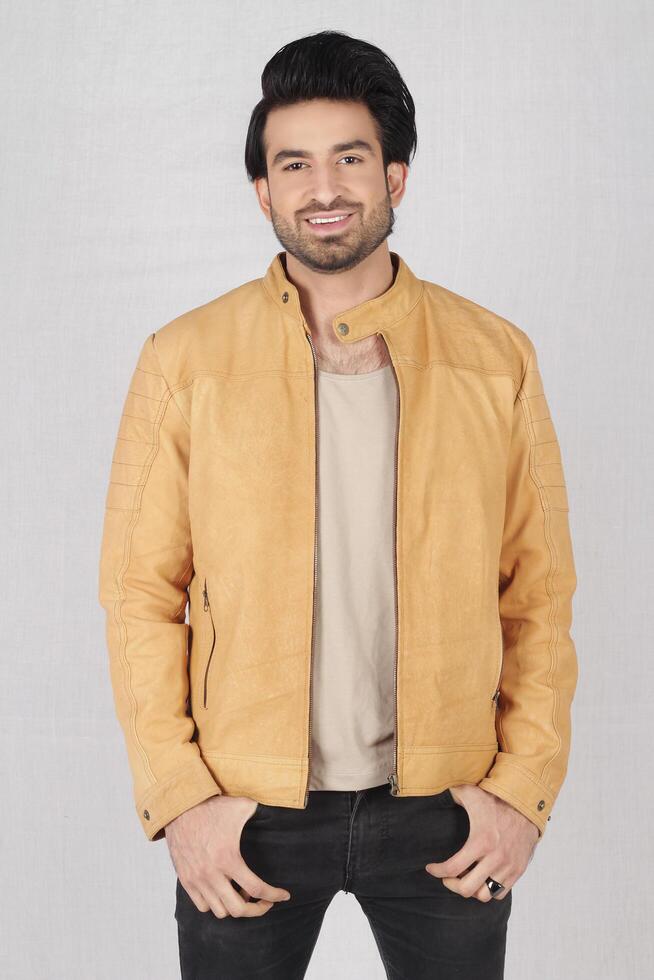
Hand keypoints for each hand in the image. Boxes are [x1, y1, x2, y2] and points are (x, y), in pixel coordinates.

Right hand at [165, 794, 290, 917]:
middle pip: (238, 909)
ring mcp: (196, 879)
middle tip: (265, 901)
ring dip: (236, 906)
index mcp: (228, 858)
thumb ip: (263, 810)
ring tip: (244, 894)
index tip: (284, 895)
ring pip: (220, 911)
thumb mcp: (242, 806)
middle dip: (257, 910)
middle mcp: (211, 873)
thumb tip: (284, 803)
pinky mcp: (186, 880)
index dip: (274, 895)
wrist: (180, 807)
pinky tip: (225, 891)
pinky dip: (216, 904)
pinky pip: (202, 906)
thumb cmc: (212, 806)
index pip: (256, 889)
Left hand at [425, 784, 539, 901]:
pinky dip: (488, 890)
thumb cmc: (496, 799)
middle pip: (467, 888)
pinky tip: (480, 878)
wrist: (526, 804)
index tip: (431, 868)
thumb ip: (450, 793)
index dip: (437, 871)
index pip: (453, 868)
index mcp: (481, 841)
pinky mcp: (518, 870)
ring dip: (471, 890)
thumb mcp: (470, 793)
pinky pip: (500, 893)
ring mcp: (508, 866)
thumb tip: (433, 790)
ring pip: (484, 895)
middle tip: (446, 876)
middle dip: (451, 885)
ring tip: (464, 878)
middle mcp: (495, 858)